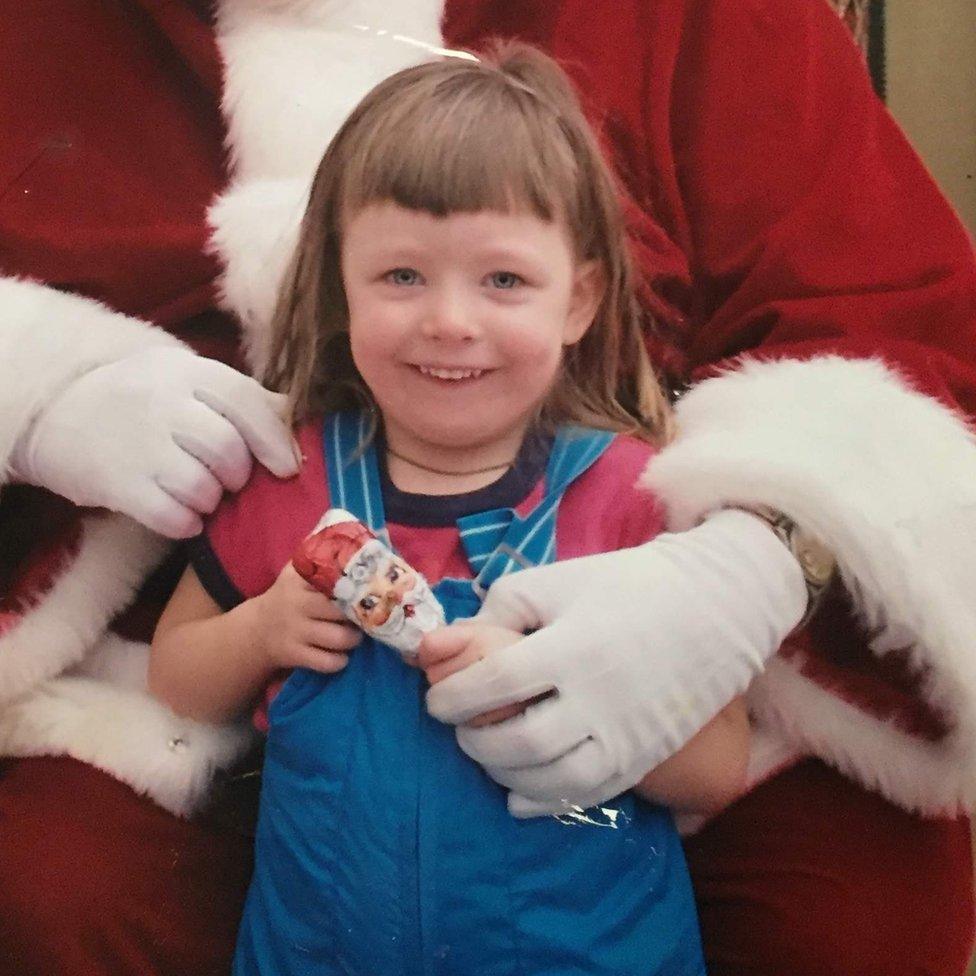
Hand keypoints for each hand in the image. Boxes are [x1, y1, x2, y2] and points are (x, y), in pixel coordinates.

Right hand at [10, 347, 298, 537]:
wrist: (56, 414)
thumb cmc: (144, 400)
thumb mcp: (189, 382)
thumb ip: (241, 397)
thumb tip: (297, 416)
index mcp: (187, 372)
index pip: (244, 400)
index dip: (274, 438)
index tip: (287, 467)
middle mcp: (161, 402)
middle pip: (226, 447)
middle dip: (239, 474)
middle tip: (232, 480)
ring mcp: (136, 442)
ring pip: (201, 485)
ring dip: (213, 499)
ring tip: (203, 494)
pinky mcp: (115, 483)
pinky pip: (171, 515)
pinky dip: (188, 522)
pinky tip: (184, 516)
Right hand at [252, 563, 360, 673]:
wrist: (256, 629)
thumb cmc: (288, 596)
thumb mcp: (297, 572)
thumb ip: (320, 555)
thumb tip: (358, 534)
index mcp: (300, 581)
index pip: (332, 579)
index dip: (354, 586)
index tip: (368, 589)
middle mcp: (297, 604)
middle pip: (339, 610)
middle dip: (359, 615)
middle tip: (367, 616)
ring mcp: (295, 631)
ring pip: (338, 638)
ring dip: (354, 639)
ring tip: (356, 635)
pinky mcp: (294, 654)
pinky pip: (326, 662)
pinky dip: (339, 661)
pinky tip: (341, 655)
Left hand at [426, 510, 805, 816]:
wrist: (715, 606)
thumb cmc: (628, 585)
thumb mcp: (557, 581)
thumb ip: (496, 610)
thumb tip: (439, 645)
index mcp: (574, 645)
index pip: (495, 683)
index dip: (453, 697)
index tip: (434, 700)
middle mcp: (601, 697)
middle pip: (520, 741)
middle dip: (475, 741)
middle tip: (460, 727)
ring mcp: (627, 733)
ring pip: (553, 778)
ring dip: (505, 774)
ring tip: (488, 753)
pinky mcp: (645, 754)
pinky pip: (589, 794)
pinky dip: (544, 801)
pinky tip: (517, 795)